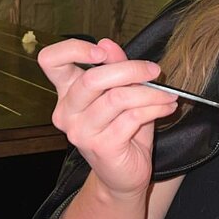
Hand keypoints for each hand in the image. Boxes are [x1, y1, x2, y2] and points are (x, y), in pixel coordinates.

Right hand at [38, 37, 178, 196]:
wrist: (123, 175)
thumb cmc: (123, 130)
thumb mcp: (121, 93)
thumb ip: (115, 68)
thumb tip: (107, 43)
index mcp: (67, 93)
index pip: (50, 60)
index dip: (74, 49)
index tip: (102, 52)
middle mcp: (67, 112)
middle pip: (92, 78)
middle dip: (130, 69)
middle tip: (154, 70)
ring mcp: (81, 131)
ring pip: (117, 97)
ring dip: (149, 92)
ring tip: (167, 94)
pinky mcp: (101, 146)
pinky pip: (132, 116)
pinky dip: (155, 108)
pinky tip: (167, 107)